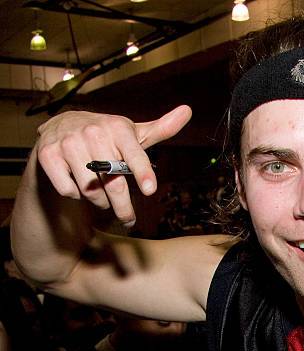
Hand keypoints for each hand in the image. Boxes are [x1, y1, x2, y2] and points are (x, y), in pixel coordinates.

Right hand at [35, 105, 191, 224]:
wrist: (62, 128)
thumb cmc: (107, 136)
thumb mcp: (134, 133)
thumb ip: (161, 129)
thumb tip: (187, 111)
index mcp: (118, 127)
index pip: (134, 153)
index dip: (142, 172)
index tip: (150, 189)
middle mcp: (93, 132)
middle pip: (113, 181)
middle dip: (123, 206)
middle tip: (129, 219)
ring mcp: (69, 142)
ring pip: (90, 189)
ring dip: (99, 200)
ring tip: (103, 196)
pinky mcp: (49, 154)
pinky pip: (68, 189)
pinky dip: (75, 194)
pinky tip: (78, 186)